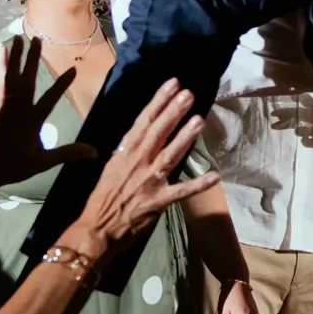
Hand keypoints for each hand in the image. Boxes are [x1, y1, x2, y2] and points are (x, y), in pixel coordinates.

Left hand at [0, 36, 92, 207]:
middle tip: (38, 39)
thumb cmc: (16, 165)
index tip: (73, 70)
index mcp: (30, 122)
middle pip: (27, 81)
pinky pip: (3, 80)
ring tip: (19, 36)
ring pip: (13, 76)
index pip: (48, 101)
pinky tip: (4, 51)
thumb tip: (95, 152)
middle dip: (32, 60)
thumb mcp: (43, 162)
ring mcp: (8, 105)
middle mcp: (18, 109)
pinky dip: (4, 64)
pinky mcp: (2, 103)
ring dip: (17, 56)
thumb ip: (68, 153)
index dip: (61, 86)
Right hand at [69, 81, 218, 248]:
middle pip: (157, 132)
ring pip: (170, 155)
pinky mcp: (158, 201)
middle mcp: (137, 163)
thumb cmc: (102, 198)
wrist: (96, 229)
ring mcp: (149, 182)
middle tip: (188, 94)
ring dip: (185, 137)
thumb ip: (126, 151)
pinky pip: (181, 192)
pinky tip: (215, 175)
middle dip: (173, 112)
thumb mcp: (110, 168)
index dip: (158, 101)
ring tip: (199, 120)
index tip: (172, 84)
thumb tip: (138, 136)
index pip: (143, 121)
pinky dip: (198, 184)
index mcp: (124, 153)